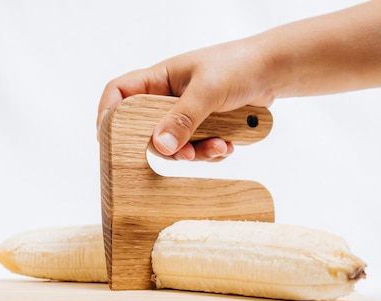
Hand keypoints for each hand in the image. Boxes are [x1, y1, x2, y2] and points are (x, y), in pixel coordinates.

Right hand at [97, 37, 275, 160]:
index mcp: (159, 80)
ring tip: (221, 146)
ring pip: (175, 146)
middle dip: (168, 147)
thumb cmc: (238, 67)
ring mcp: (185, 115)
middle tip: (186, 153)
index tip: (107, 140)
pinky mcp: (203, 127)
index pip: (120, 93)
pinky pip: (197, 150)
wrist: (273, 72)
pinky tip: (229, 145)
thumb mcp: (208, 91)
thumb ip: (183, 118)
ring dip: (197, 153)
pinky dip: (211, 152)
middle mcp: (167, 98)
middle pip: (147, 132)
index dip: (109, 114)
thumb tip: (159, 145)